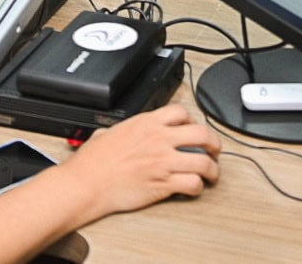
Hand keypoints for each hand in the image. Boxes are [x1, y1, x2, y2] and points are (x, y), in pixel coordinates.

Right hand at [60, 104, 219, 218]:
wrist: (87, 183)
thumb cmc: (93, 162)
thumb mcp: (105, 133)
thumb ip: (118, 130)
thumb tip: (112, 133)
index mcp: (146, 123)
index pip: (181, 112)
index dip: (192, 120)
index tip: (192, 128)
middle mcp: (159, 139)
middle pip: (202, 133)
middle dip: (214, 142)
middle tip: (214, 150)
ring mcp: (164, 162)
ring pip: (204, 161)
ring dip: (212, 168)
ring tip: (211, 173)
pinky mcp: (164, 184)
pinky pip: (193, 183)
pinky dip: (198, 187)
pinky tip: (194, 188)